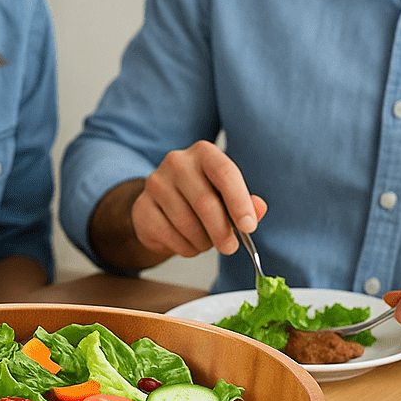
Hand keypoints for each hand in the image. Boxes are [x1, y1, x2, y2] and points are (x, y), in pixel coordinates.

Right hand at [129, 141, 266, 257]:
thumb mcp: (227, 196)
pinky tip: (189, 243)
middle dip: (222, 231)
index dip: (239, 202)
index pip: (225, 173)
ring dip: (203, 241)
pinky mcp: (142, 207)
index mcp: (204, 153)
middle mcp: (177, 162)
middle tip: (230, 247)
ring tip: (206, 241)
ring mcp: (156, 183)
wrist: (162, 206)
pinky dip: (185, 247)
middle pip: (205, 202)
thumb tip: (258, 209)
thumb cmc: (201, 198)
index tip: (249, 227)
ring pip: (186, 223)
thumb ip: (246, 202)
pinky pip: (169, 235)